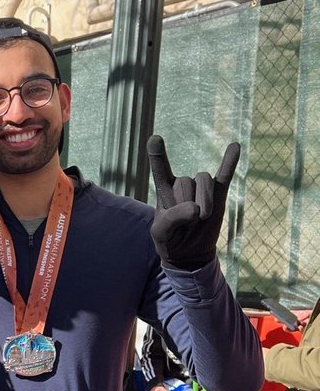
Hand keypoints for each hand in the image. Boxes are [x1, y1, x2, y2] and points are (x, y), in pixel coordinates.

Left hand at [148, 136, 239, 270]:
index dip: (157, 155)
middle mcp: (183, 183)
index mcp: (165, 189)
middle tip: (184, 223)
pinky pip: (226, 174)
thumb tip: (196, 209)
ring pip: (204, 181)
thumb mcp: (162, 233)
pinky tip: (235, 146)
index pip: (160, 169)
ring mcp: (202, 188)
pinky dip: (230, 161)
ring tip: (201, 219)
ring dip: (204, 200)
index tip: (154, 139)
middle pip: (186, 182)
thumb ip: (172, 218)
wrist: (190, 252)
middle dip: (186, 205)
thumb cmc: (170, 239)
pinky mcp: (219, 193)